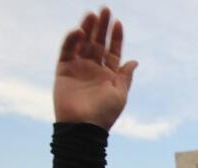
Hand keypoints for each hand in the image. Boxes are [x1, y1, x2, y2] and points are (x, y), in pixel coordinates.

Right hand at [54, 7, 137, 129]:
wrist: (82, 126)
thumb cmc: (104, 113)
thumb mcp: (120, 94)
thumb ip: (125, 76)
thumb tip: (134, 61)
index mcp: (109, 75)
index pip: (113, 52)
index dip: (116, 38)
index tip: (119, 23)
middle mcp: (93, 69)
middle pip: (98, 43)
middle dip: (102, 27)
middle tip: (105, 10)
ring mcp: (78, 68)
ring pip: (83, 44)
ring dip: (87, 29)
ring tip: (92, 15)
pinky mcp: (63, 70)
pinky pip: (67, 51)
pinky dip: (72, 40)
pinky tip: (80, 31)